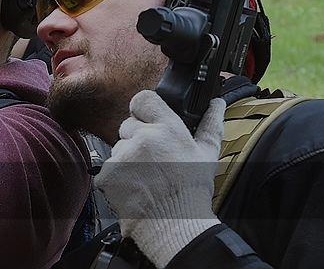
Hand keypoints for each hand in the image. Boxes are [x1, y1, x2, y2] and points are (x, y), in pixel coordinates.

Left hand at [94, 91, 225, 267]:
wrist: (172, 225)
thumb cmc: (190, 192)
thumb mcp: (207, 155)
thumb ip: (210, 124)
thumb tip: (216, 104)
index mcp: (167, 129)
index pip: (142, 99)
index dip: (145, 109)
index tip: (150, 119)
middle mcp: (142, 138)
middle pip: (129, 124)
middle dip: (138, 136)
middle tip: (154, 157)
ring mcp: (122, 155)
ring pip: (119, 145)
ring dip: (128, 156)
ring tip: (147, 174)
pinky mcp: (107, 173)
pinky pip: (109, 165)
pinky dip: (118, 174)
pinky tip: (135, 185)